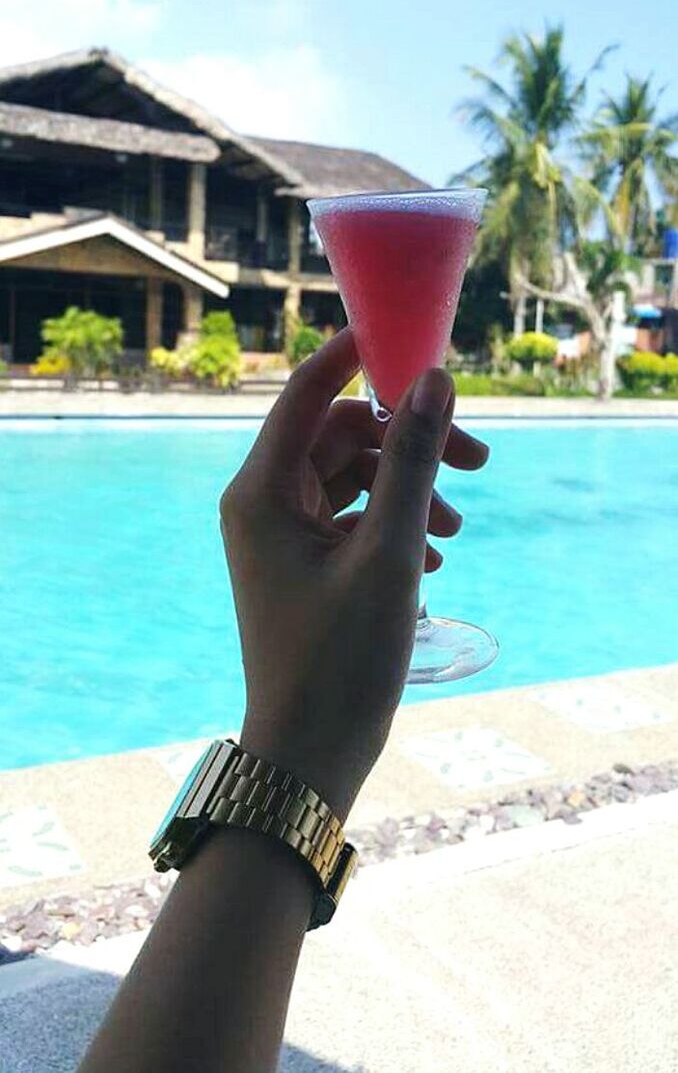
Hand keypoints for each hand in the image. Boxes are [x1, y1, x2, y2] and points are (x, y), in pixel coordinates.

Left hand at [220, 329, 487, 819]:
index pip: (307, 394)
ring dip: (409, 490)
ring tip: (458, 532)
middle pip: (341, 437)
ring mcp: (281, 537)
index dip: (355, 357)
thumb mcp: (390, 552)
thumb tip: (435, 381)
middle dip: (409, 443)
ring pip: (353, 480)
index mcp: (261, 491)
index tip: (410, 338)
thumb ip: (414, 462)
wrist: (309, 755)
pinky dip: (394, 526)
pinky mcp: (303, 566)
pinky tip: (436, 561)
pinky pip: (351, 520)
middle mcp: (262, 504)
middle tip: (480, 461)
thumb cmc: (341, 658)